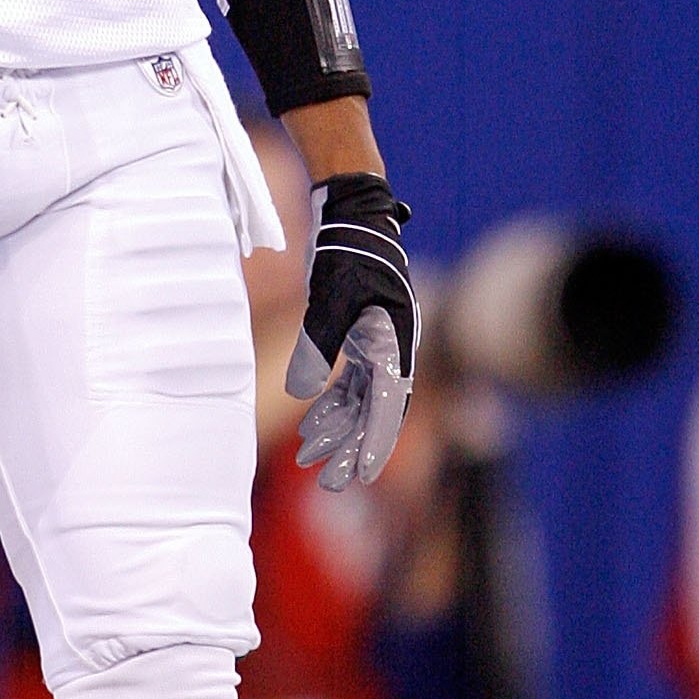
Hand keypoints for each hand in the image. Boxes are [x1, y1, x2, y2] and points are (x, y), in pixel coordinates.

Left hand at [285, 172, 418, 490]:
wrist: (356, 217)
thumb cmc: (349, 255)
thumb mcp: (332, 299)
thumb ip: (319, 345)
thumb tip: (303, 393)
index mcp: (394, 343)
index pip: (387, 407)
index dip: (374, 444)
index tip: (360, 474)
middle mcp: (392, 350)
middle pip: (374, 412)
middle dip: (351, 448)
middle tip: (329, 481)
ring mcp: (377, 345)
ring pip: (360, 401)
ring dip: (338, 430)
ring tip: (311, 458)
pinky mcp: (362, 338)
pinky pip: (350, 382)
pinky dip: (332, 405)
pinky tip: (313, 426)